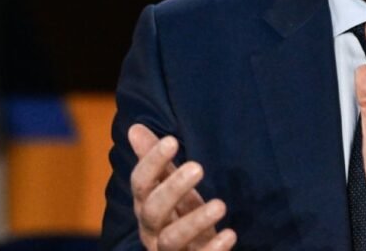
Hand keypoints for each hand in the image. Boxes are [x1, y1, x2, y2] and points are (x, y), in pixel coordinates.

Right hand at [128, 123, 236, 250]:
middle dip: (172, 188)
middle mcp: (152, 230)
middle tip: (197, 167)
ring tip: (220, 205)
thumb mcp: (170, 188)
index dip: (151, 162)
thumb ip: (156, 163)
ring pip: (171, 239)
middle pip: (152, 211)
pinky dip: (213, 249)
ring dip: (195, 221)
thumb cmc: (180, 217)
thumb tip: (135, 128)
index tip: (171, 140)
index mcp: (146, 206)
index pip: (141, 183)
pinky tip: (230, 234)